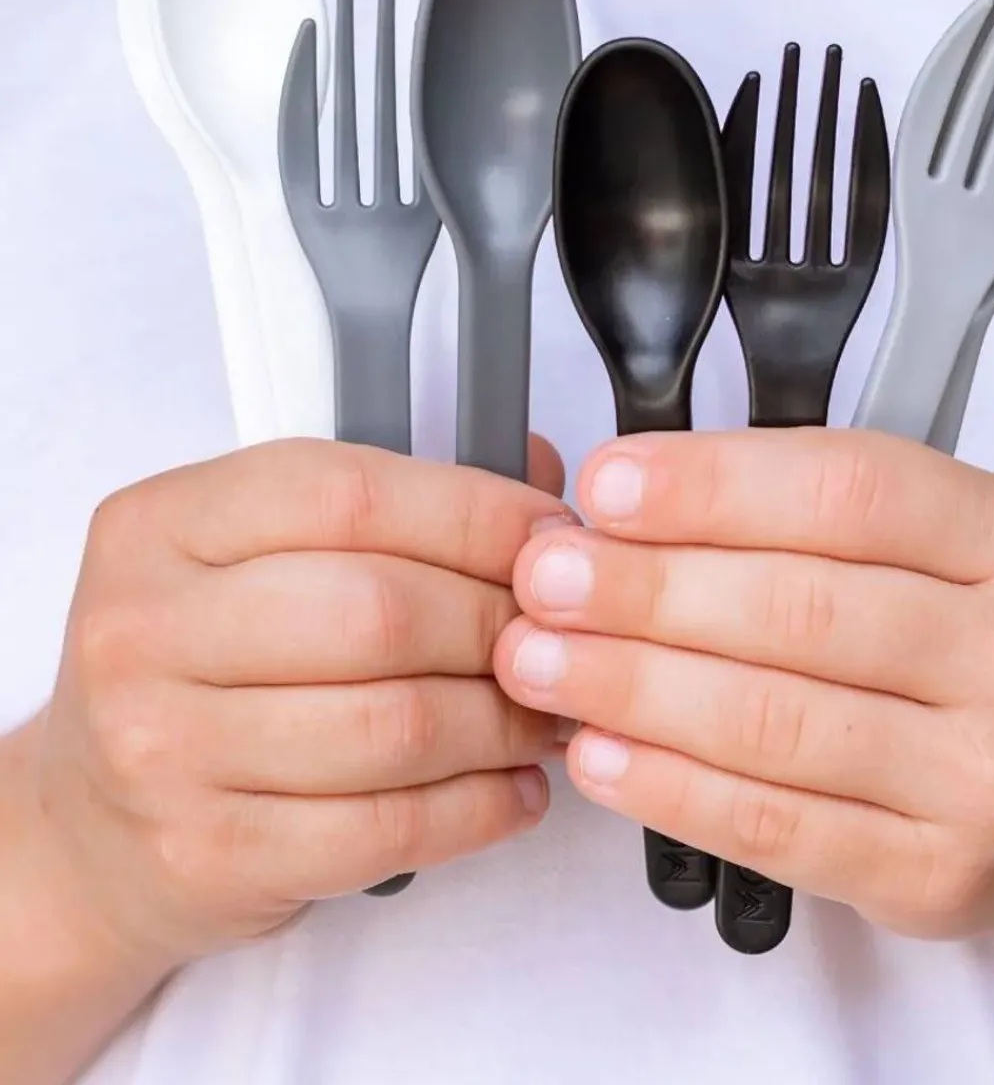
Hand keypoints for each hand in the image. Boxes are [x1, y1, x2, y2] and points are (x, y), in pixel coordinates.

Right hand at [29, 436, 576, 969]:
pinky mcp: (211, 853)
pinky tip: (513, 788)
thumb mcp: (258, 554)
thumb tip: (541, 480)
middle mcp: (146, 629)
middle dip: (502, 625)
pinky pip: (388, 829)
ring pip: (397, 726)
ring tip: (544, 717)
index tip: (547, 539)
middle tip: (560, 639)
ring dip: (505, 723)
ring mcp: (166, 749)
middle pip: (382, 611)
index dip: (476, 513)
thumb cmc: (203, 668)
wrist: (92, 825)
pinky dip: (480, 808)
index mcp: (165, 524)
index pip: (349, 494)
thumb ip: (393, 506)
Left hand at [495, 428, 993, 937]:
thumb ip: (805, 514)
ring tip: (537, 659)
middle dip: (645, 591)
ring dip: (630, 687)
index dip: (712, 486)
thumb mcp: (944, 543)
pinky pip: (777, 827)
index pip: (850, 492)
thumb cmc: (980, 639)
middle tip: (543, 578)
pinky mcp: (939, 876)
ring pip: (775, 722)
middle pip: (800, 611)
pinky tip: (599, 752)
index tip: (606, 486)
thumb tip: (626, 509)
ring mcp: (992, 780)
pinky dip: (669, 786)